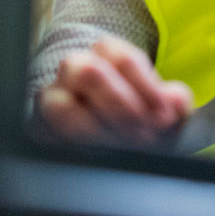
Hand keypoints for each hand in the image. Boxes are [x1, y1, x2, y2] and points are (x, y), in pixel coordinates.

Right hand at [37, 36, 193, 142]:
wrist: (110, 139)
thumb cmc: (140, 119)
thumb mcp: (162, 109)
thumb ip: (175, 103)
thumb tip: (176, 102)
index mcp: (107, 54)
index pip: (123, 59)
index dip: (147, 89)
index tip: (165, 118)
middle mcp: (75, 69)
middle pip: (89, 72)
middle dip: (120, 107)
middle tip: (145, 137)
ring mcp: (52, 98)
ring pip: (61, 107)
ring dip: (96, 133)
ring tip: (122, 152)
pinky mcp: (38, 129)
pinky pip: (47, 138)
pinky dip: (75, 151)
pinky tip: (99, 161)